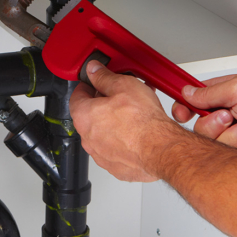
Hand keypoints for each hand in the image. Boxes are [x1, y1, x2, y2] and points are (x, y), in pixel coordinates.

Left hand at [70, 61, 182, 181]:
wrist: (160, 148)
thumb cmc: (142, 121)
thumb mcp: (123, 86)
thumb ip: (104, 77)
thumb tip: (94, 70)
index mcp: (84, 117)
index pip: (76, 96)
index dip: (88, 86)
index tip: (96, 82)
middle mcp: (88, 138)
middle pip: (90, 115)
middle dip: (104, 104)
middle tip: (120, 96)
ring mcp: (100, 154)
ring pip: (103, 134)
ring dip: (113, 123)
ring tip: (133, 113)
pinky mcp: (115, 166)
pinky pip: (114, 149)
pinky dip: (122, 141)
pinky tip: (136, 132)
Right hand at [171, 70, 236, 154]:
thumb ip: (209, 92)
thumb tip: (187, 92)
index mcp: (226, 94)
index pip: (194, 101)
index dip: (185, 109)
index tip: (183, 115)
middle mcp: (230, 114)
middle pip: (201, 127)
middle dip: (217, 125)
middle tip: (233, 118)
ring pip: (217, 144)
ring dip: (236, 137)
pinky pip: (234, 156)